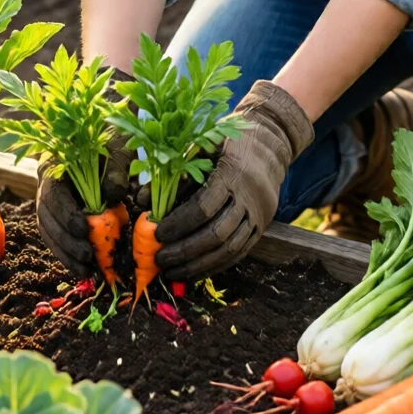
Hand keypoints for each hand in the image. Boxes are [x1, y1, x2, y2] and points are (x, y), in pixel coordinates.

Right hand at [35, 76, 132, 276]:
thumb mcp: (118, 146)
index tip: (84, 229)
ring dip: (66, 255)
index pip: (52, 193)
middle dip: (65, 242)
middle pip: (46, 218)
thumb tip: (113, 196)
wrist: (108, 132)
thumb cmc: (112, 136)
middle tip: (88, 257)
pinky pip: (60, 239)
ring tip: (87, 272)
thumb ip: (116, 168)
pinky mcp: (62, 216)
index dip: (65, 214)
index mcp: (54, 163)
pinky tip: (85, 270)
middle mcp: (46, 184)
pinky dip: (70, 255)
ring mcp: (51, 203)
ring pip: (50, 233)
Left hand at [154, 80, 313, 280]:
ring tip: (173, 272)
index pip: (203, 207)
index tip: (156, 234)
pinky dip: (217, 265)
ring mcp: (258, 214)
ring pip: (229, 249)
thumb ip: (174, 174)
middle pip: (216, 234)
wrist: (271, 142)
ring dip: (199, 265)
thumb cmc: (229, 141)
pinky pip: (240, 252)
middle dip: (185, 251)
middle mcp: (249, 196)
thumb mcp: (202, 147)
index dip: (178, 224)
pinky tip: (196, 270)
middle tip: (160, 259)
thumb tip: (141, 199)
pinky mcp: (263, 226)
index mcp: (231, 173)